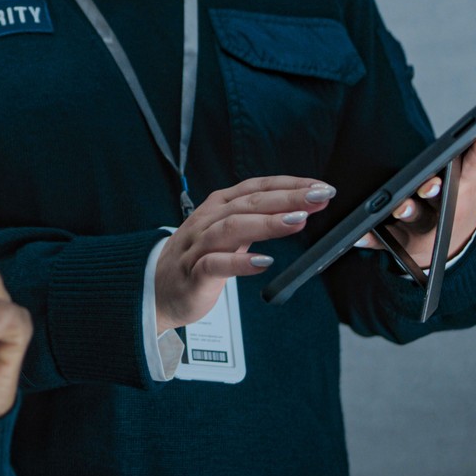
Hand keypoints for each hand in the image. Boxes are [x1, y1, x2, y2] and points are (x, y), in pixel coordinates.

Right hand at [155, 176, 335, 330]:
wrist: (155, 290)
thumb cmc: (196, 259)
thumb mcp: (228, 233)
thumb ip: (257, 220)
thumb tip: (298, 209)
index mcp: (219, 206)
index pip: (257, 187)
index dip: (289, 185)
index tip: (320, 187)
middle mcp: (208, 220)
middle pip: (250, 203)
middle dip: (287, 198)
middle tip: (319, 197)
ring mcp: (199, 246)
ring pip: (233, 228)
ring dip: (267, 223)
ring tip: (298, 221)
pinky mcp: (193, 274)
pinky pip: (215, 265)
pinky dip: (240, 262)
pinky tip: (263, 262)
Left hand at [353, 99, 475, 268]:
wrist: (451, 245)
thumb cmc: (470, 196)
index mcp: (469, 184)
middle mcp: (448, 206)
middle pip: (445, 196)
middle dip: (438, 188)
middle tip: (432, 182)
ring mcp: (424, 224)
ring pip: (414, 218)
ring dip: (407, 212)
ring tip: (397, 206)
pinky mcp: (399, 239)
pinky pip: (382, 240)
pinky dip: (371, 240)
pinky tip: (359, 237)